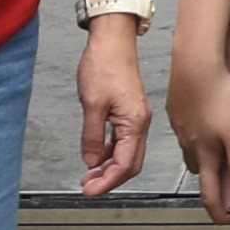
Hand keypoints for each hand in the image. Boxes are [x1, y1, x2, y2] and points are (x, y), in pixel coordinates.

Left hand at [76, 18, 152, 200]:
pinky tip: (97, 153)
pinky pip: (124, 140)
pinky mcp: (130, 111)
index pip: (124, 164)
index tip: (90, 191)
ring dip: (109, 167)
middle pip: (131, 164)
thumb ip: (92, 136)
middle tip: (89, 187)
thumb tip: (92, 161)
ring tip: (89, 174)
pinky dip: (111, 152)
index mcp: (134, 122)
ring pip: (127, 153)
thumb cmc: (105, 63)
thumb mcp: (92, 103)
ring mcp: (136, 117)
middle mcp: (140, 122)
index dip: (107, 182)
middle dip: (110, 179)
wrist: (112, 38)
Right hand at [166, 34, 229, 224]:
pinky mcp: (180, 107)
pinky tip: (210, 119)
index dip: (219, 213)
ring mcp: (183, 125)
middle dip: (216, 181)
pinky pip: (190, 128)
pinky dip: (200, 133)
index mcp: (205, 152)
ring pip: (195, 149)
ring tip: (223, 148)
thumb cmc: (216, 92)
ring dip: (208, 155)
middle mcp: (190, 142)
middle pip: (203, 172)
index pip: (210, 194)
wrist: (195, 61)